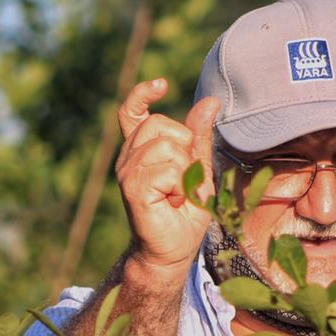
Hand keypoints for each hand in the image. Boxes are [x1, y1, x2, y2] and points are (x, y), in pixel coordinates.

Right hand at [114, 78, 219, 279]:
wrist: (172, 251)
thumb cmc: (184, 213)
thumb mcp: (199, 170)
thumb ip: (200, 139)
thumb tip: (209, 102)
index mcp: (140, 150)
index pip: (132, 112)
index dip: (142, 94)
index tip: (161, 84)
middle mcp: (128, 157)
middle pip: (161, 125)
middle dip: (184, 149)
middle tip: (183, 181)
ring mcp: (126, 172)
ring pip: (167, 147)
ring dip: (184, 172)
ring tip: (178, 194)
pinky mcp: (132, 188)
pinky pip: (168, 169)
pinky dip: (180, 186)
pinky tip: (173, 202)